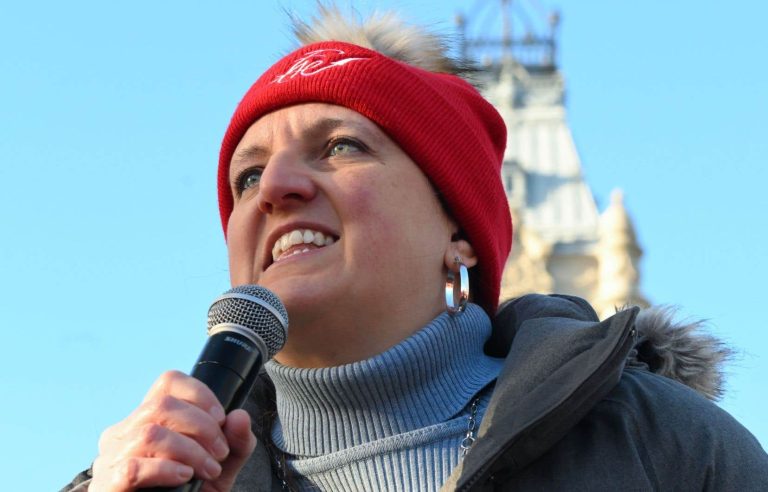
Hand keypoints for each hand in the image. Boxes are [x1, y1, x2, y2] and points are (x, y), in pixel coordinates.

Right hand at [89, 370, 255, 491]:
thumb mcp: (221, 467)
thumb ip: (235, 443)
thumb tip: (240, 416)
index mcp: (146, 420)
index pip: (168, 382)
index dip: (199, 394)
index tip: (221, 419)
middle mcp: (123, 433)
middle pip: (162, 404)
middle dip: (202, 426)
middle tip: (220, 453)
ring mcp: (110, 459)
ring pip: (150, 433)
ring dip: (190, 450)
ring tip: (209, 470)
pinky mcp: (108, 485)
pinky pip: (133, 467)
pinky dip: (166, 469)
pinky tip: (184, 477)